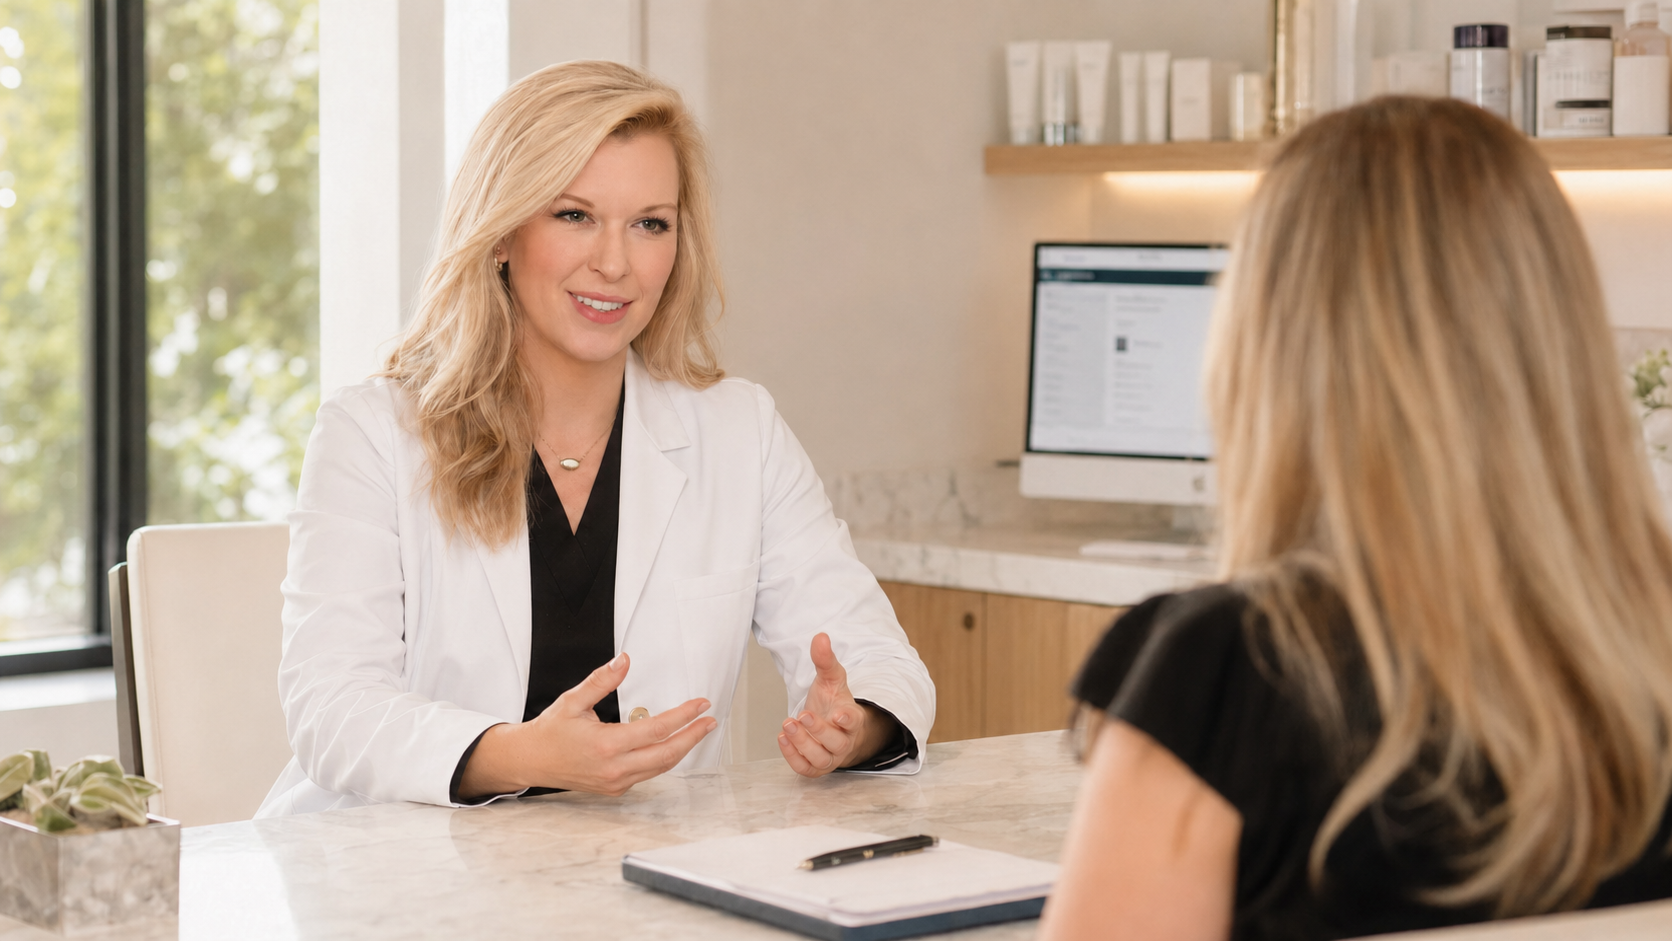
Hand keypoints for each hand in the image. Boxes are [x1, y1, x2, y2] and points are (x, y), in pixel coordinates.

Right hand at [458, 653, 716, 798]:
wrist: (530, 761)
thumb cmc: (550, 731)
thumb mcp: (573, 700)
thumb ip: (602, 681)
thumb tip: (624, 661)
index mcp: (606, 745)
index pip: (657, 730)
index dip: (684, 716)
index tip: (701, 704)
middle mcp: (614, 768)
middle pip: (667, 754)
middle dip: (693, 737)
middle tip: (710, 720)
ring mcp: (616, 782)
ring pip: (661, 767)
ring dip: (683, 749)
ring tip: (698, 731)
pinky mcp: (615, 788)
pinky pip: (648, 774)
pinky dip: (664, 759)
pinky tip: (672, 745)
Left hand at [776, 632, 893, 776]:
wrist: (831, 727)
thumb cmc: (833, 704)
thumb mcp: (830, 679)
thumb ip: (825, 660)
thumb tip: (820, 637)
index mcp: (851, 719)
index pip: (854, 723)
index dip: (848, 720)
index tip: (839, 715)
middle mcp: (843, 741)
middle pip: (836, 743)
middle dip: (817, 731)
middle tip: (801, 716)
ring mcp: (830, 757)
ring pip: (820, 758)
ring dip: (802, 744)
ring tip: (787, 725)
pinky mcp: (815, 767)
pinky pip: (806, 769)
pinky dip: (793, 757)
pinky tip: (782, 738)